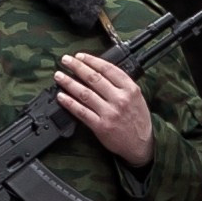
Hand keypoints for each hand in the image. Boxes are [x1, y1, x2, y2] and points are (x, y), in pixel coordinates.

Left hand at [56, 52, 151, 167]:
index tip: (80, 56)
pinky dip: (69, 103)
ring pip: (85, 93)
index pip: (108, 69)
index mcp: (130, 89)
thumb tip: (99, 70)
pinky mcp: (101, 126)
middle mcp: (120, 99)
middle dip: (77, 67)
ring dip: (69, 83)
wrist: (142, 144)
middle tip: (65, 60)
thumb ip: (121, 84)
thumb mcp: (137, 97)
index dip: (91, 60)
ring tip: (59, 76)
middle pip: (94, 78)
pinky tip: (61, 96)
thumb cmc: (138, 120)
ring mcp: (110, 113)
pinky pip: (81, 112)